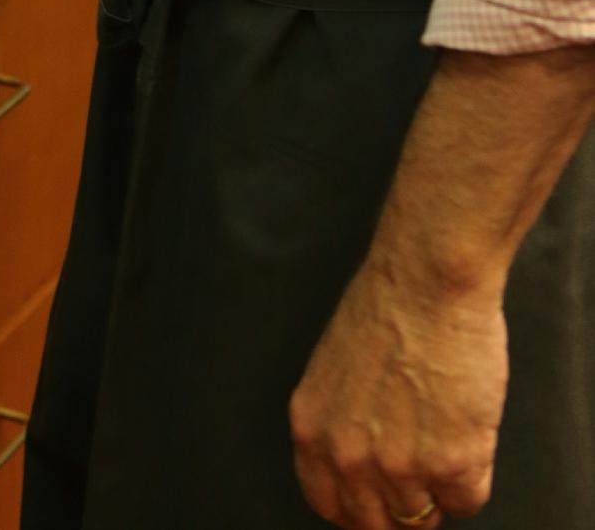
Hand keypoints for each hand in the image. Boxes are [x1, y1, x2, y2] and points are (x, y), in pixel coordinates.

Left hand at [289, 256, 505, 527]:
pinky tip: (466, 428)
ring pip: (423, 519)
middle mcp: (349, 457)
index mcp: (312, 429)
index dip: (358, 507)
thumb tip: (360, 461)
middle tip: (420, 475)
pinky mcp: (451, 465)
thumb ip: (341, 422)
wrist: (428, 280)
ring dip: (437, 487)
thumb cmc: (387, 307)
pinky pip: (467, 501)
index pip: (328, 505)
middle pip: (376, 524)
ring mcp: (400, 467)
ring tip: (444, 436)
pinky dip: (473, 474)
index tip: (378, 500)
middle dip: (400, 507)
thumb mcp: (335, 369)